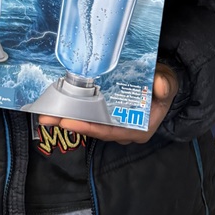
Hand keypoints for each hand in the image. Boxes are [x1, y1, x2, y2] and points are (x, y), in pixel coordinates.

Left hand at [38, 63, 177, 143]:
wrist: (162, 82)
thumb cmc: (164, 84)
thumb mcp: (168, 83)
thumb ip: (165, 85)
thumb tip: (160, 84)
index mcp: (139, 129)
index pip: (110, 132)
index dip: (89, 128)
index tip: (70, 122)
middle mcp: (124, 130)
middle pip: (94, 130)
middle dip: (70, 124)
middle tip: (48, 118)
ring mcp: (114, 124)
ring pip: (89, 124)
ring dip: (68, 119)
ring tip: (46, 113)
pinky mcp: (107, 115)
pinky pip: (89, 116)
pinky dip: (75, 112)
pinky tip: (59, 106)